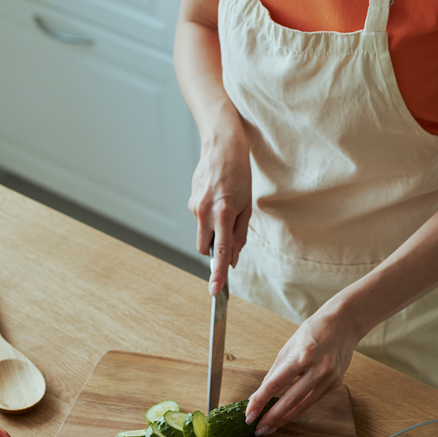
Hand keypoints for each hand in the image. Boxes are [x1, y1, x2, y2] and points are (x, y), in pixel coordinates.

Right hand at [189, 125, 251, 293]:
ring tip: (227, 206)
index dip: (218, 274)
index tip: (215, 290)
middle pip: (205, 248)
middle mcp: (205, 212)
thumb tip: (234, 257)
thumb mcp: (247, 205)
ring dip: (214, 230)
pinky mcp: (190, 201)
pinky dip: (209, 216)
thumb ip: (239, 234)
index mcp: (223, 214)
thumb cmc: (239, 174)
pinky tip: (218, 197)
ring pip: (203, 232)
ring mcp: (194, 206)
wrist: (222, 146)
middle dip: (215, 251)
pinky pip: (200, 218)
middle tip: (229, 237)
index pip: (221, 252)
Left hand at [244, 305, 360, 433]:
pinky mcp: (336, 383)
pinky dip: (300, 408)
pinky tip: (288, 414)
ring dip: (285, 418)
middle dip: (272, 417)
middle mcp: (317, 369)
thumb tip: (262, 391)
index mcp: (301, 356)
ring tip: (271, 427)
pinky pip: (314, 399)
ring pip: (303, 405)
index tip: (249, 415)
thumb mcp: (288, 346)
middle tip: (259, 430)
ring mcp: (329, 378)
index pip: (274, 384)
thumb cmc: (313, 331)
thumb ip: (276, 371)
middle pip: (290, 400)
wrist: (344, 323)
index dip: (260, 401)